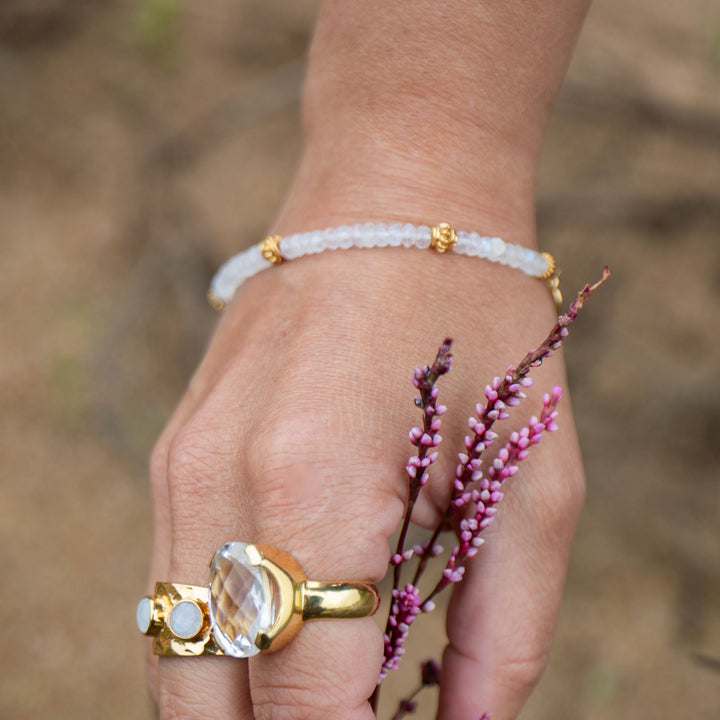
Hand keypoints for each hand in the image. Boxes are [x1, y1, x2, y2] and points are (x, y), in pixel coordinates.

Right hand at [145, 241, 584, 718]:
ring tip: (332, 684)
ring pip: (178, 652)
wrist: (390, 201)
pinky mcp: (176, 452)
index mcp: (312, 490)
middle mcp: (218, 484)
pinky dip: (229, 637)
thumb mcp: (530, 476)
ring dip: (246, 699)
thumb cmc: (474, 322)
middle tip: (361, 717)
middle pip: (209, 702)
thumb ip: (505, 629)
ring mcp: (180, 466)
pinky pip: (179, 585)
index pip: (302, 707)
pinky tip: (293, 622)